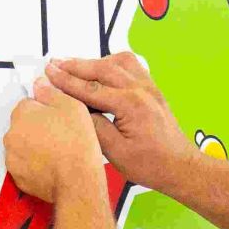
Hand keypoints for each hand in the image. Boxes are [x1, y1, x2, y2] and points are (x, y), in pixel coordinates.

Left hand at [3, 78, 104, 202]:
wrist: (77, 181)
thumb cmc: (76, 145)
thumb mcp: (71, 105)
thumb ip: (51, 91)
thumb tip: (40, 83)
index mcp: (22, 114)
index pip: (28, 103)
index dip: (45, 109)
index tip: (57, 117)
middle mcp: (12, 135)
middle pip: (23, 125)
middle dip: (38, 127)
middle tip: (61, 134)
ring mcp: (13, 157)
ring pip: (23, 145)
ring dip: (35, 146)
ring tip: (58, 151)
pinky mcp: (18, 176)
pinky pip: (25, 165)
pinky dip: (35, 164)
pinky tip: (52, 164)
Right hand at [43, 53, 190, 191]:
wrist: (179, 166)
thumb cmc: (151, 164)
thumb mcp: (115, 152)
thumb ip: (94, 127)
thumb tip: (75, 109)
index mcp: (131, 105)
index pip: (91, 88)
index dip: (66, 81)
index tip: (48, 74)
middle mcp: (141, 89)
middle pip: (103, 68)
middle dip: (76, 66)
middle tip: (54, 64)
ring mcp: (149, 86)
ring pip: (118, 62)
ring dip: (95, 62)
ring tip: (74, 66)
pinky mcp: (152, 89)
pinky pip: (131, 66)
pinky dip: (112, 64)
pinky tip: (101, 70)